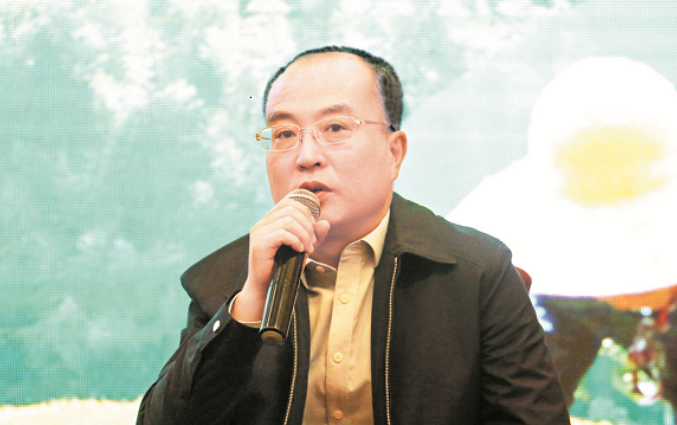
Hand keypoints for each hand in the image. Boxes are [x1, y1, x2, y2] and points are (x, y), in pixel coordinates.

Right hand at [231, 197, 329, 322]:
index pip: (289, 201)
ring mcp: (258, 232)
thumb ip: (314, 235)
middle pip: (291, 209)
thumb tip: (325, 223)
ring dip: (304, 234)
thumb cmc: (284, 267)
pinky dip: (296, 241)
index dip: (306, 210)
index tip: (313, 227)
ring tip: (308, 249)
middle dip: (308, 225)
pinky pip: (282, 233)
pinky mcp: (259, 244)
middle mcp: (262, 223)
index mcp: (270, 220)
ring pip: (288, 220)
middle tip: (312, 243)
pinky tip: (299, 250)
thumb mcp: (303, 248)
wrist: (267, 288)